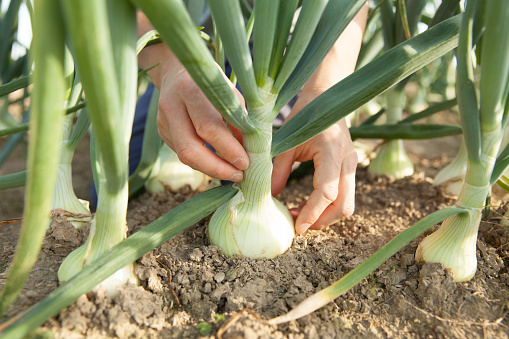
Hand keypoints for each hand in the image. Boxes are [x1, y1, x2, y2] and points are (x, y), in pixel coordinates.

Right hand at [156, 65, 248, 181]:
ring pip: (184, 155)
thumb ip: (239, 121)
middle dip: (216, 167)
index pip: (208, 127)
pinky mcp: (161, 131)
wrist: (177, 70)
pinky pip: (183, 153)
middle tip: (238, 175)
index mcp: (192, 90)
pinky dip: (203, 161)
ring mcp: (162, 120)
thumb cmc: (212, 83)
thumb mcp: (231, 95)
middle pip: (189, 148)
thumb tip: (251, 153)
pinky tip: (218, 162)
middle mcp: (172, 105)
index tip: (245, 163)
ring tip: (232, 172)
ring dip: (210, 168)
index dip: (228, 149)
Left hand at [271, 90, 357, 234]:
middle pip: (344, 205)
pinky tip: (307, 206)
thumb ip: (277, 171)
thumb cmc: (302, 117)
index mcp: (331, 152)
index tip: (296, 227)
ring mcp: (352, 165)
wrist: (325, 98)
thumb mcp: (286, 143)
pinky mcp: (350, 168)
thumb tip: (270, 198)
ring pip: (347, 204)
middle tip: (297, 225)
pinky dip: (327, 207)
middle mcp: (348, 160)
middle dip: (321, 221)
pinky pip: (344, 196)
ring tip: (299, 215)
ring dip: (325, 216)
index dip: (312, 213)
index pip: (327, 193)